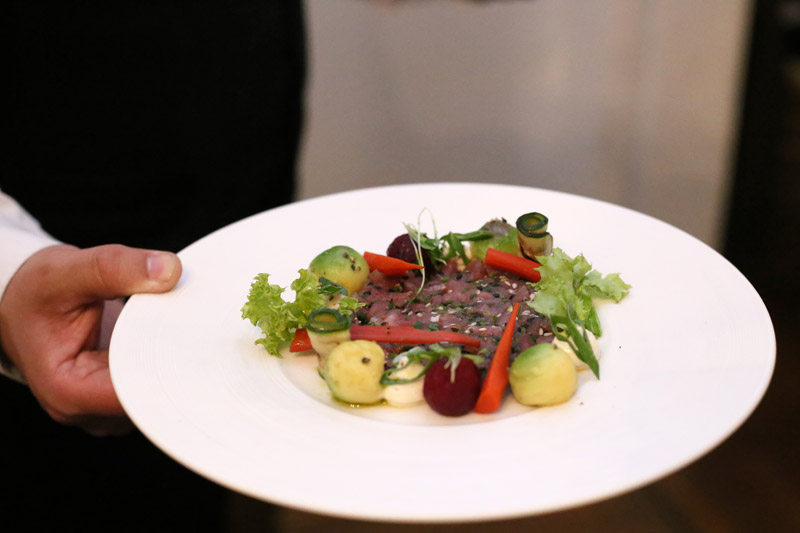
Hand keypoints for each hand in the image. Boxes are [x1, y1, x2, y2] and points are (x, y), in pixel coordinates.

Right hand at [0, 244, 181, 434]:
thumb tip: (169, 270)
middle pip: (150, 402)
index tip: (194, 341)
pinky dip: (164, 362)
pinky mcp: (116, 397)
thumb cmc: (37, 291)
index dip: (169, 371)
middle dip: (174, 364)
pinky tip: (168, 337)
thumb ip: (116, 268)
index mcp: (66, 390)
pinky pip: (152, 387)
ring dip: (170, 363)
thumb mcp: (68, 270)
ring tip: (175, 327)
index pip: (135, 396)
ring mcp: (102, 410)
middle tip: (194, 327)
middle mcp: (84, 410)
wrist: (20, 302)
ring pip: (155, 396)